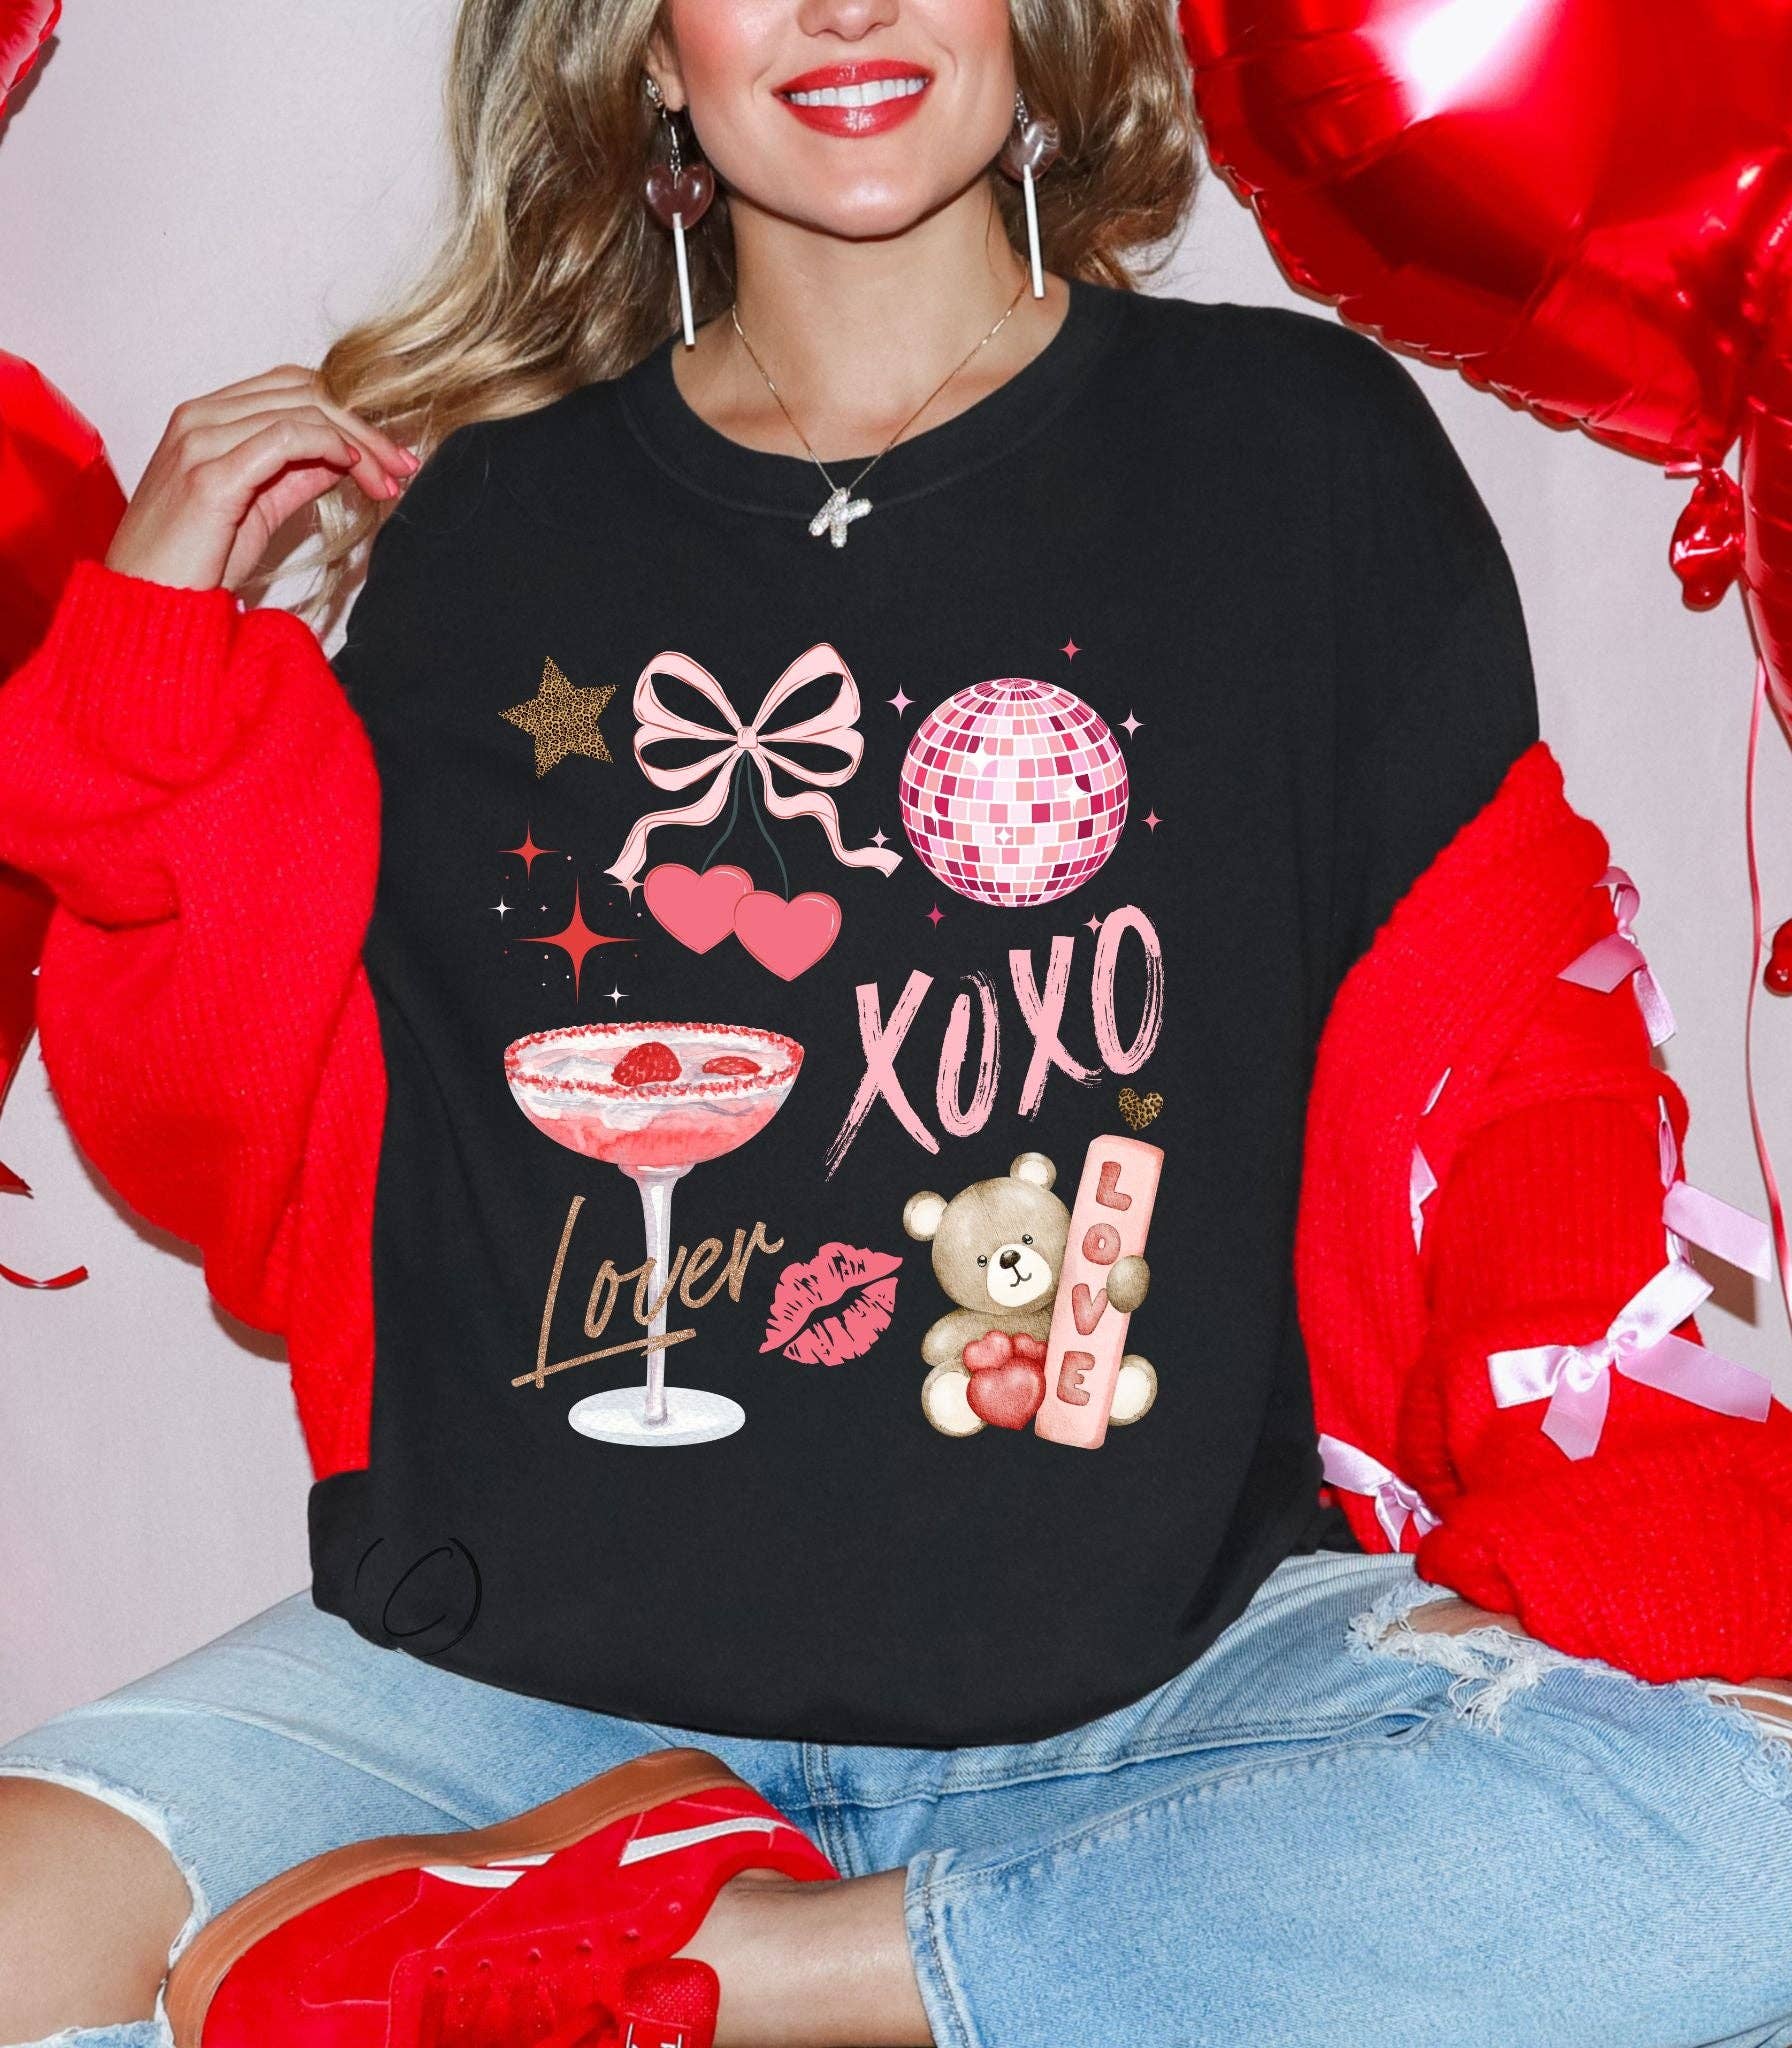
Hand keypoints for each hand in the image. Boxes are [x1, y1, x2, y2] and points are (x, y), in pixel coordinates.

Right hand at [104, 364, 419, 595]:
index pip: (292, 388)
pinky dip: (329, 446)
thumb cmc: (193, 565)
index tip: (390, 455)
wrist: (148, 605)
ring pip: (302, 409)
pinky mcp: (210, 474)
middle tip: (403, 464)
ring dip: (359, 442)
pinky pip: (284, 437)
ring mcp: (201, 441)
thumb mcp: (257, 510)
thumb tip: (344, 458)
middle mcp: (200, 418)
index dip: (348, 414)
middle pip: (303, 390)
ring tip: (390, 479)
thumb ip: (294, 476)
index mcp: (206, 419)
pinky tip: (354, 470)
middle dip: (364, 426)